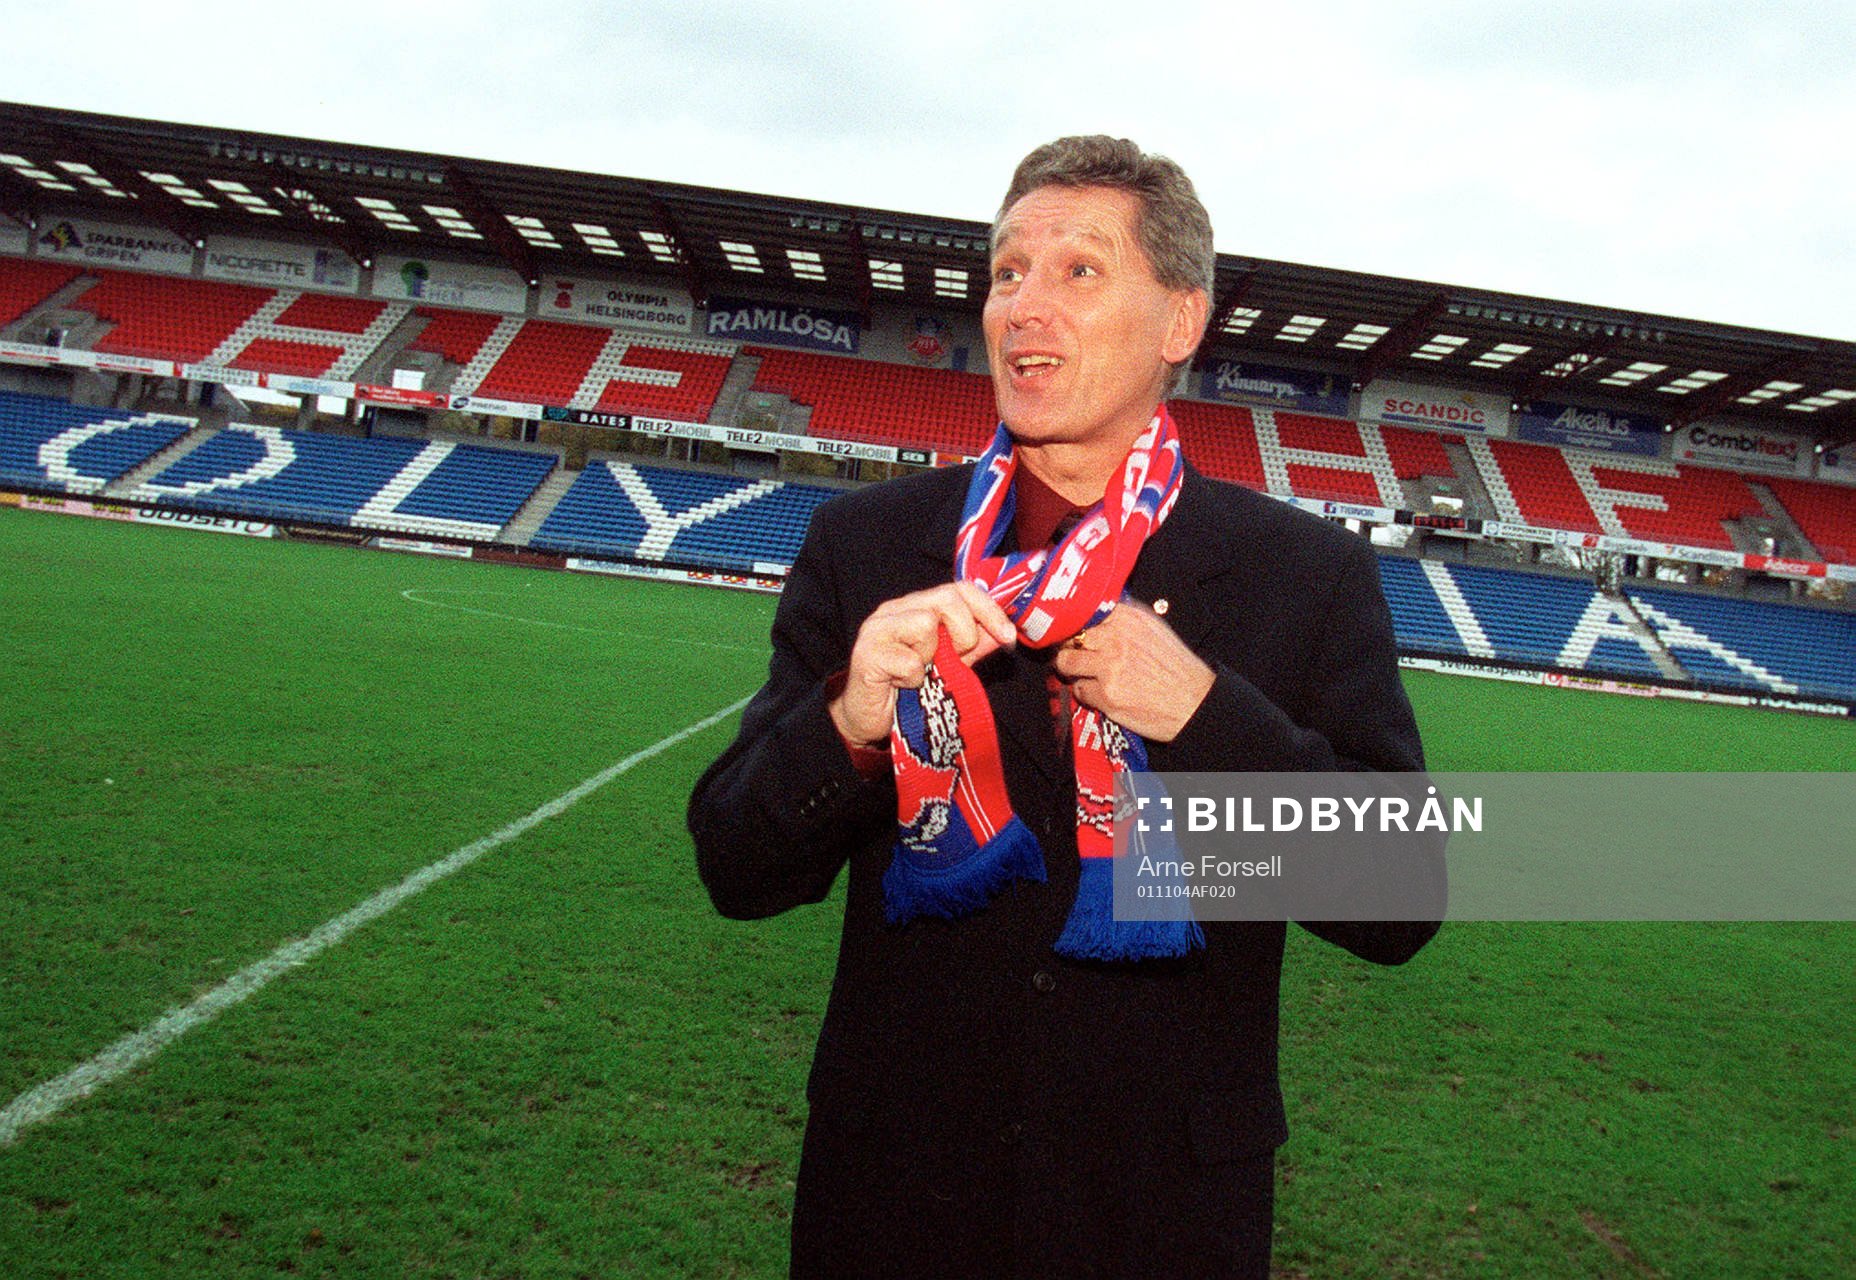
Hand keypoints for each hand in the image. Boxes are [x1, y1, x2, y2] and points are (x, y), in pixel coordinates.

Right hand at [829, 582, 1016, 747]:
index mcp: (915, 607)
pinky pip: (909, 661)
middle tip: (958, 658)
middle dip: (964, 631)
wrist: (866, 721)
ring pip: (925, 624)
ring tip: (921, 673)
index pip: (958, 588)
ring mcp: (878, 630)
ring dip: (933, 657)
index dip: (988, 609)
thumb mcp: (949, 663)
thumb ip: (972, 645)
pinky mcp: (867, 655)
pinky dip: (914, 679)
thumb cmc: (906, 689)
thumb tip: (1002, 632)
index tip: (1007, 636)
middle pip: (946, 598)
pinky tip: (903, 686)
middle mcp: (895, 610)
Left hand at [1052, 601, 1213, 741]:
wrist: (1195, 703)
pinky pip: (1079, 690)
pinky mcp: (1107, 695)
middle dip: (1070, 647)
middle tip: (1076, 655)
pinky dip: (1087, 693)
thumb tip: (1096, 617)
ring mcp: (1110, 667)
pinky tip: (1104, 693)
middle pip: (1071, 636)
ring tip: (1084, 674)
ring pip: (1067, 662)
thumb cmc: (1178, 670)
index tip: (1074, 632)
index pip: (1085, 612)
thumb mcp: (1155, 630)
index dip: (1076, 625)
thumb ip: (1124, 621)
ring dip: (1072, 670)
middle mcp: (1117, 639)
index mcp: (1129, 619)